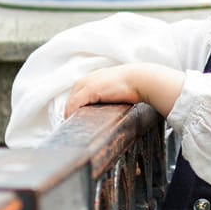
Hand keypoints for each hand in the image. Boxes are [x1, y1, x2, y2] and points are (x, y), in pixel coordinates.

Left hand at [63, 63, 184, 118]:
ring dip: (70, 116)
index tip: (76, 123)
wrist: (141, 80)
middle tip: (73, 129)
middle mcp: (85, 80)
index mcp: (90, 80)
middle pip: (70, 101)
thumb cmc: (132, 86)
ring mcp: (86, 85)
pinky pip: (74, 105)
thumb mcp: (115, 91)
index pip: (75, 97)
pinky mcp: (89, 91)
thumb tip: (107, 112)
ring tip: (74, 129)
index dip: (74, 110)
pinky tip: (74, 123)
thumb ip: (107, 98)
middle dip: (70, 114)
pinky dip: (71, 114)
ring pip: (70, 104)